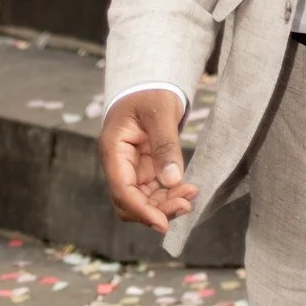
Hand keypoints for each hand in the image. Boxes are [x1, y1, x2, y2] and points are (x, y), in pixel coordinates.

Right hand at [99, 91, 197, 232]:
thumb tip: (172, 181)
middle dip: (156, 209)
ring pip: (142, 199)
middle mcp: (119, 163)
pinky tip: (187, 189)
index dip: (141, 210)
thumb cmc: (152, 92)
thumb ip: (165, 145)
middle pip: (131, 201)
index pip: (122, 190)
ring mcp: (131, 167)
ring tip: (191, 195)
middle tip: (187, 204)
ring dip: (165, 204)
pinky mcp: (144, 168)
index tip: (162, 223)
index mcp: (114, 149)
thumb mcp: (161, 112)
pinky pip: (153, 190)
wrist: (152, 82)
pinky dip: (168, 194)